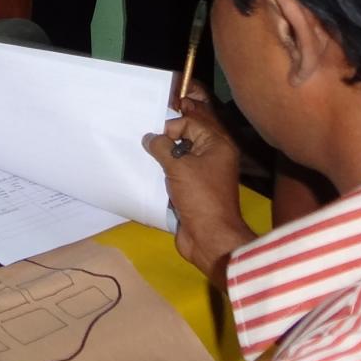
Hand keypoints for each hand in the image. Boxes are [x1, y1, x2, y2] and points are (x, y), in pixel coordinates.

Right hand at [142, 90, 256, 282]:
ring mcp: (203, 175)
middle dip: (164, 142)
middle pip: (184, 139)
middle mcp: (212, 157)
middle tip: (143, 145)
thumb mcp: (179, 166)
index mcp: (216, 146)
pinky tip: (148, 176)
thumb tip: (149, 137)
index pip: (190, 123)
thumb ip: (162, 147)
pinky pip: (175, 175)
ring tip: (143, 160)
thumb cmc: (200, 197)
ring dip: (161, 160)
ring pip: (178, 158)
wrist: (209, 237)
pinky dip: (163, 175)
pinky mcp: (193, 191)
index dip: (170, 128)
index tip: (154, 140)